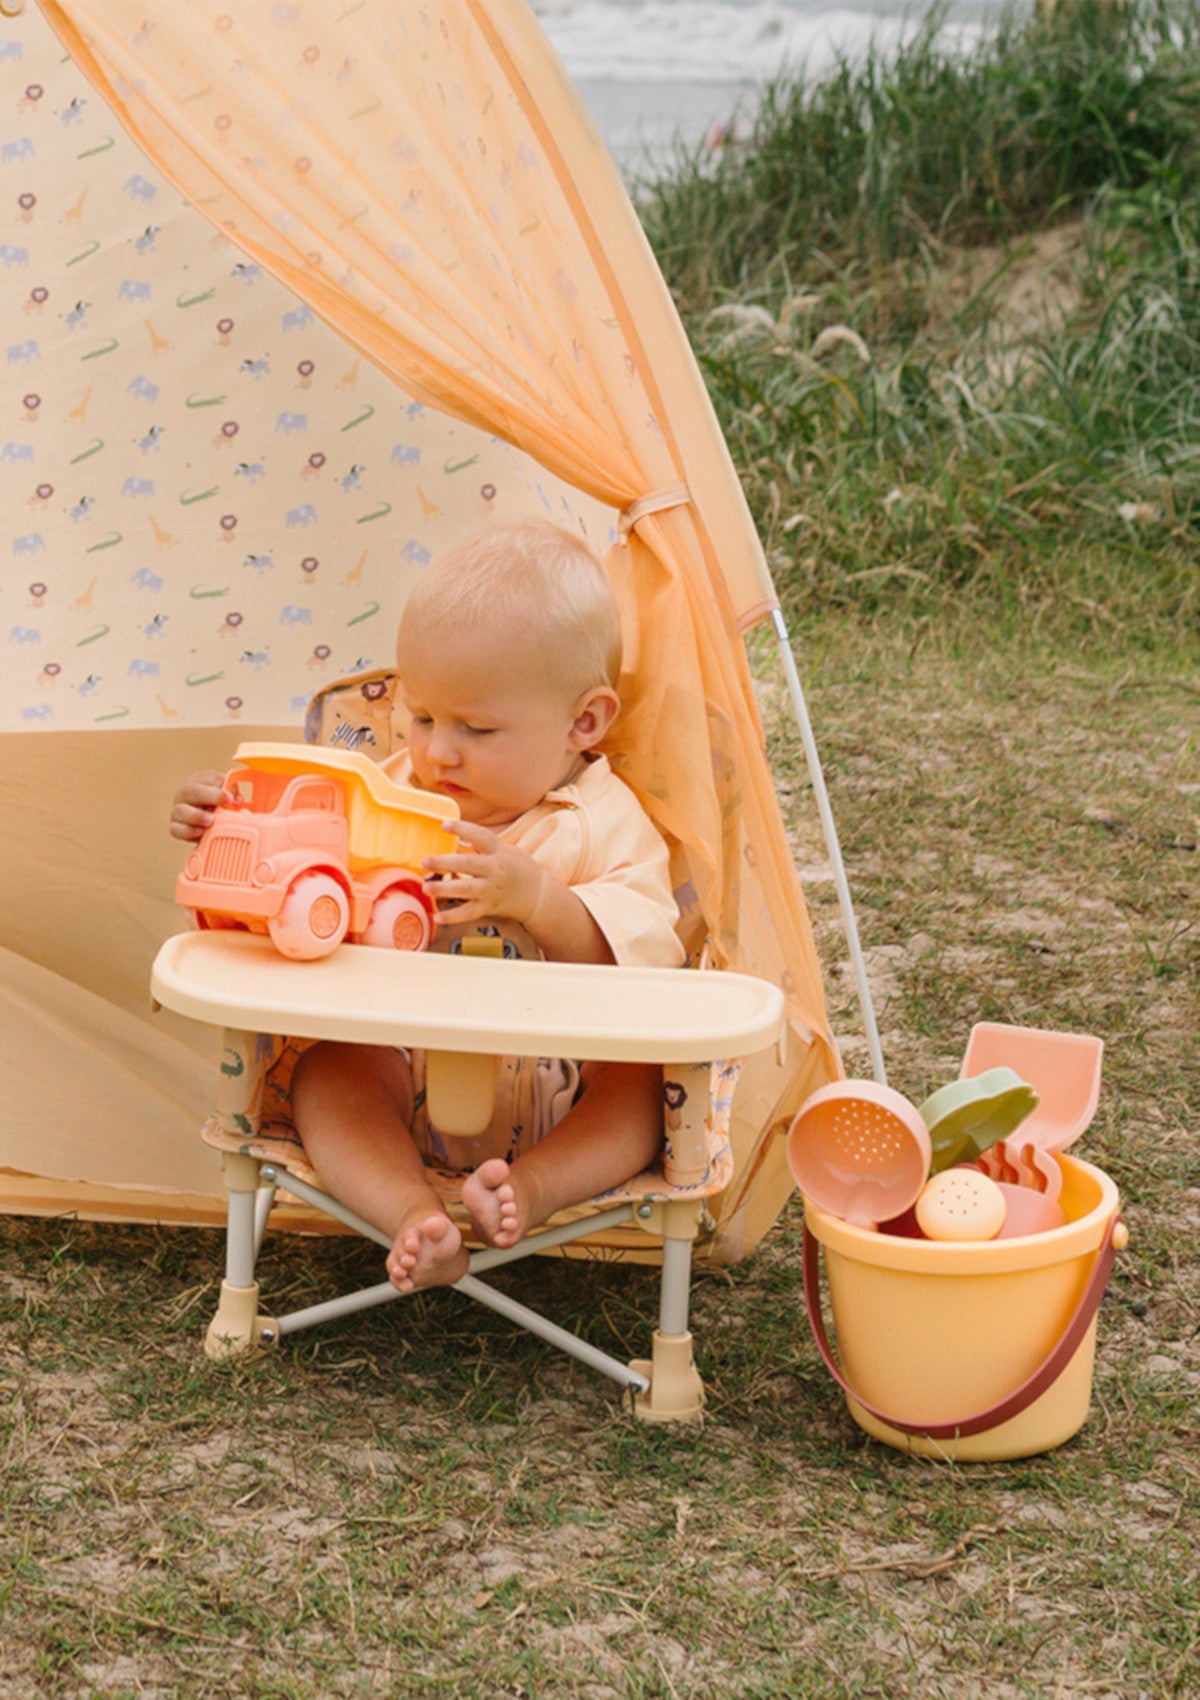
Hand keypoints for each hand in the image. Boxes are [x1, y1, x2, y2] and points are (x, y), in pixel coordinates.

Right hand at [169, 769, 228, 841]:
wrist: (210, 828)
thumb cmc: (220, 808)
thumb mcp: (228, 798)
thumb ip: (233, 795)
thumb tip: (237, 800)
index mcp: (198, 781)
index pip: (207, 778)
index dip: (220, 785)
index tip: (231, 796)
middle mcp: (184, 794)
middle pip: (192, 790)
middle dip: (210, 796)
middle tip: (226, 802)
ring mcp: (177, 811)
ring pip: (181, 810)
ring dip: (197, 815)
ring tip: (211, 820)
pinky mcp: (175, 828)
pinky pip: (177, 829)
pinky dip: (189, 831)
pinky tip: (201, 832)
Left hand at [423, 819, 544, 930]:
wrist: (538, 894)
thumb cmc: (519, 868)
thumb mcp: (506, 850)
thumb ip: (483, 844)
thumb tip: (459, 835)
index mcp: (500, 851)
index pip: (480, 836)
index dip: (462, 829)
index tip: (445, 824)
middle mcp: (496, 870)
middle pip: (468, 864)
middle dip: (445, 863)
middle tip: (426, 861)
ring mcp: (492, 890)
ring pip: (465, 889)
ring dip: (443, 889)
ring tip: (426, 887)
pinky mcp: (490, 907)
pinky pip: (469, 913)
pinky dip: (453, 917)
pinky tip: (437, 918)